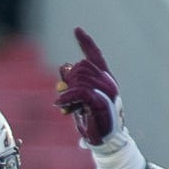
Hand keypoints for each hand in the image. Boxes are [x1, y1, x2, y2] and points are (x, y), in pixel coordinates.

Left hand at [55, 28, 123, 145]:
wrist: (103, 139)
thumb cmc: (91, 119)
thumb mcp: (78, 99)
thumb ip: (72, 82)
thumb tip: (64, 66)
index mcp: (103, 77)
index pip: (94, 55)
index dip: (85, 42)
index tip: (76, 29)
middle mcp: (107, 80)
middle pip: (79, 67)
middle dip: (68, 81)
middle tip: (67, 100)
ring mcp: (106, 90)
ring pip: (78, 79)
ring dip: (67, 93)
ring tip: (68, 107)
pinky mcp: (101, 101)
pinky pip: (80, 92)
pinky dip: (67, 98)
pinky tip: (61, 105)